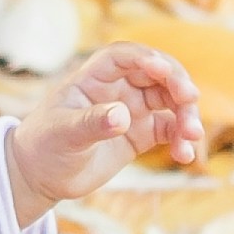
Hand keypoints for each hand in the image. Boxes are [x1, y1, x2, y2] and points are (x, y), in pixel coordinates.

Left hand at [12, 45, 204, 210]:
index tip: (162, 71)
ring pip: (169, 102)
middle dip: (176, 83)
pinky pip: (169, 130)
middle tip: (190, 100)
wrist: (42, 176)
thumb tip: (122, 116)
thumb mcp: (64, 134)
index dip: (145, 58)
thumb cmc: (44, 147)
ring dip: (185, 114)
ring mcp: (131, 109)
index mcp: (93, 77)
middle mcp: (116, 88)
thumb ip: (92, 123)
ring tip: (191, 136)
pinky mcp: (141, 133)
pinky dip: (181, 139)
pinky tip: (186, 155)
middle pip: (156, 75)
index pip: (124, 57)